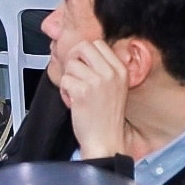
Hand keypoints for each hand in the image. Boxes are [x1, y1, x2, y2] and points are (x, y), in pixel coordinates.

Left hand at [51, 37, 130, 159]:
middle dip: (73, 59)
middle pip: (83, 46)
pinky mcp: (82, 91)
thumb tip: (84, 52)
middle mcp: (110, 73)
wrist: (105, 141)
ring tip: (75, 92)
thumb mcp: (116, 87)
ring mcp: (97, 81)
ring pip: (71, 64)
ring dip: (68, 78)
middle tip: (74, 74)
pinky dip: (64, 90)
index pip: (98, 44)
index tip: (83, 65)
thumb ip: (105, 69)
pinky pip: (64, 79)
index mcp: (121, 70)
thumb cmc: (107, 118)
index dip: (85, 53)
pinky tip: (73, 100)